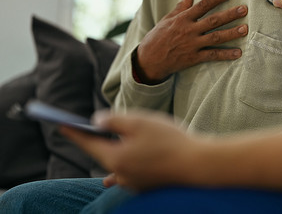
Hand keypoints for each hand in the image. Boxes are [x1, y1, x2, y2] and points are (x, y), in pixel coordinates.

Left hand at [60, 111, 199, 190]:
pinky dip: (117, 173)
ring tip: (96, 148)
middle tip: (82, 129)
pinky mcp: (145, 185)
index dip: (74, 132)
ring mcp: (133, 182)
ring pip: (112, 166)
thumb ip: (114, 119)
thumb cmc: (169, 140)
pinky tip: (111, 180)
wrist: (197, 165)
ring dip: (106, 155)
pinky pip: (124, 177)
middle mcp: (121, 174)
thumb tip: (96, 121)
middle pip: (100, 154)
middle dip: (92, 141)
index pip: (88, 143)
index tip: (61, 124)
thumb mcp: (139, 122)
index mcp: (115, 158)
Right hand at [136, 0, 247, 83]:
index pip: (202, 5)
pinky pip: (212, 55)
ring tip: (245, 29)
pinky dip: (226, 54)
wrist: (148, 60)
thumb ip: (180, 7)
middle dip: (229, 14)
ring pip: (215, 37)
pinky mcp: (194, 58)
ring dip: (231, 33)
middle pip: (213, 20)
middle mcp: (189, 30)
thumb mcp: (167, 19)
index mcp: (182, 19)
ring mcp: (192, 44)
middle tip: (244, 9)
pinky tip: (238, 53)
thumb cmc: (157, 37)